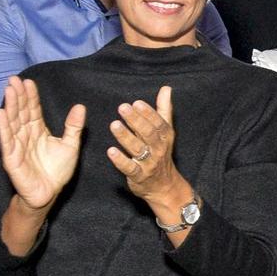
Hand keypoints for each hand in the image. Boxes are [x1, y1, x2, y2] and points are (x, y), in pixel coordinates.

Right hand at [0, 77, 85, 210]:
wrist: (49, 193)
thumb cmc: (57, 170)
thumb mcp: (70, 145)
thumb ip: (73, 127)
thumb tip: (80, 107)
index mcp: (38, 131)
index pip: (33, 110)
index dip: (31, 96)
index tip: (28, 81)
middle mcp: (25, 135)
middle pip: (21, 112)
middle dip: (18, 96)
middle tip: (14, 79)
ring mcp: (17, 145)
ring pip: (13, 122)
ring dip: (10, 106)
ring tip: (8, 90)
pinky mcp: (11, 157)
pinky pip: (7, 140)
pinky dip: (3, 126)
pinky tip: (0, 113)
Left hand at [105, 86, 184, 205]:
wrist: (164, 186)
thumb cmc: (161, 154)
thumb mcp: (166, 132)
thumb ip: (163, 110)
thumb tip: (166, 89)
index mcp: (165, 137)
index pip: (158, 123)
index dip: (148, 113)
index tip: (136, 103)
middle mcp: (159, 149)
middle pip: (148, 133)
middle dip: (136, 120)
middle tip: (122, 108)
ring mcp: (149, 163)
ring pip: (138, 149)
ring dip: (126, 136)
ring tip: (114, 124)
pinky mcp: (138, 176)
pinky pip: (129, 167)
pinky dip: (120, 160)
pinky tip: (111, 151)